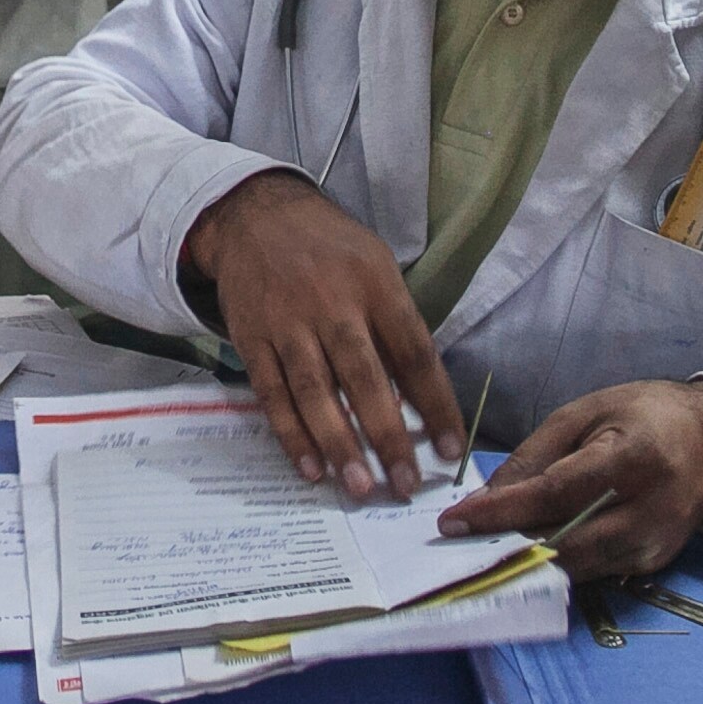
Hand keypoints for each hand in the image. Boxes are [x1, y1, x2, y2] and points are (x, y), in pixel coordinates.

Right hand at [179, 168, 461, 499]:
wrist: (255, 215)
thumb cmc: (330, 249)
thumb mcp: (377, 268)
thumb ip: (396, 329)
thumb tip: (420, 401)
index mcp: (375, 284)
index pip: (414, 353)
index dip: (436, 405)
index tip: (450, 450)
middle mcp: (332, 303)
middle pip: (365, 378)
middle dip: (388, 436)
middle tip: (405, 485)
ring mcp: (287, 322)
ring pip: (316, 392)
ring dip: (339, 444)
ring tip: (361, 488)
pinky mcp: (252, 338)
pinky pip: (272, 394)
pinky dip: (291, 434)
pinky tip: (311, 467)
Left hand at [441, 378, 702, 581]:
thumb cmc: (646, 415)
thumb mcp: (584, 413)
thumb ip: (534, 455)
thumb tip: (488, 499)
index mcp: (633, 460)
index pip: (556, 495)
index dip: (502, 512)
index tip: (454, 521)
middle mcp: (649, 511)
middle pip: (564, 543)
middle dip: (504, 547)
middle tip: (455, 547)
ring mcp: (655, 545)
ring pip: (574, 567)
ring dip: (523, 563)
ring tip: (478, 552)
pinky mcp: (653, 564)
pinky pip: (592, 572)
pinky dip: (554, 565)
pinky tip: (521, 555)